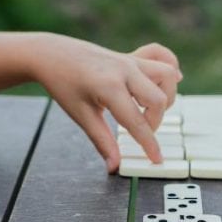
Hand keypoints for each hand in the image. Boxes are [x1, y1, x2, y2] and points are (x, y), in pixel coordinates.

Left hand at [28, 34, 181, 171]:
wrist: (52, 55)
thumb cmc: (63, 83)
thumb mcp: (81, 115)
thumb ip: (102, 141)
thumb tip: (114, 166)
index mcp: (109, 87)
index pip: (137, 121)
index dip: (149, 144)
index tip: (157, 159)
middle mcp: (125, 70)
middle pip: (159, 99)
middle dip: (155, 121)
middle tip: (138, 130)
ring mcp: (130, 60)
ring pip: (167, 75)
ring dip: (165, 95)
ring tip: (147, 108)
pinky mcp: (132, 55)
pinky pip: (162, 55)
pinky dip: (168, 69)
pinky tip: (161, 83)